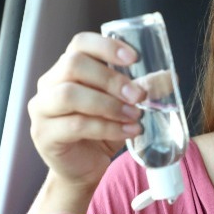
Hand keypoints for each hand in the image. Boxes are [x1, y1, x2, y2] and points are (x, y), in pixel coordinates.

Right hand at [27, 32, 145, 188]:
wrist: (84, 171)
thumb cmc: (102, 132)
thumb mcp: (125, 107)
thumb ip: (142, 90)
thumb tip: (170, 77)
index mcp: (67, 68)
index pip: (80, 43)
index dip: (106, 46)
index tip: (134, 58)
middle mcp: (49, 84)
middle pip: (74, 64)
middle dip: (111, 78)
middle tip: (138, 95)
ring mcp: (42, 109)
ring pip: (70, 94)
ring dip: (108, 104)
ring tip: (134, 115)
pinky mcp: (45, 134)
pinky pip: (76, 125)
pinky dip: (107, 127)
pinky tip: (129, 132)